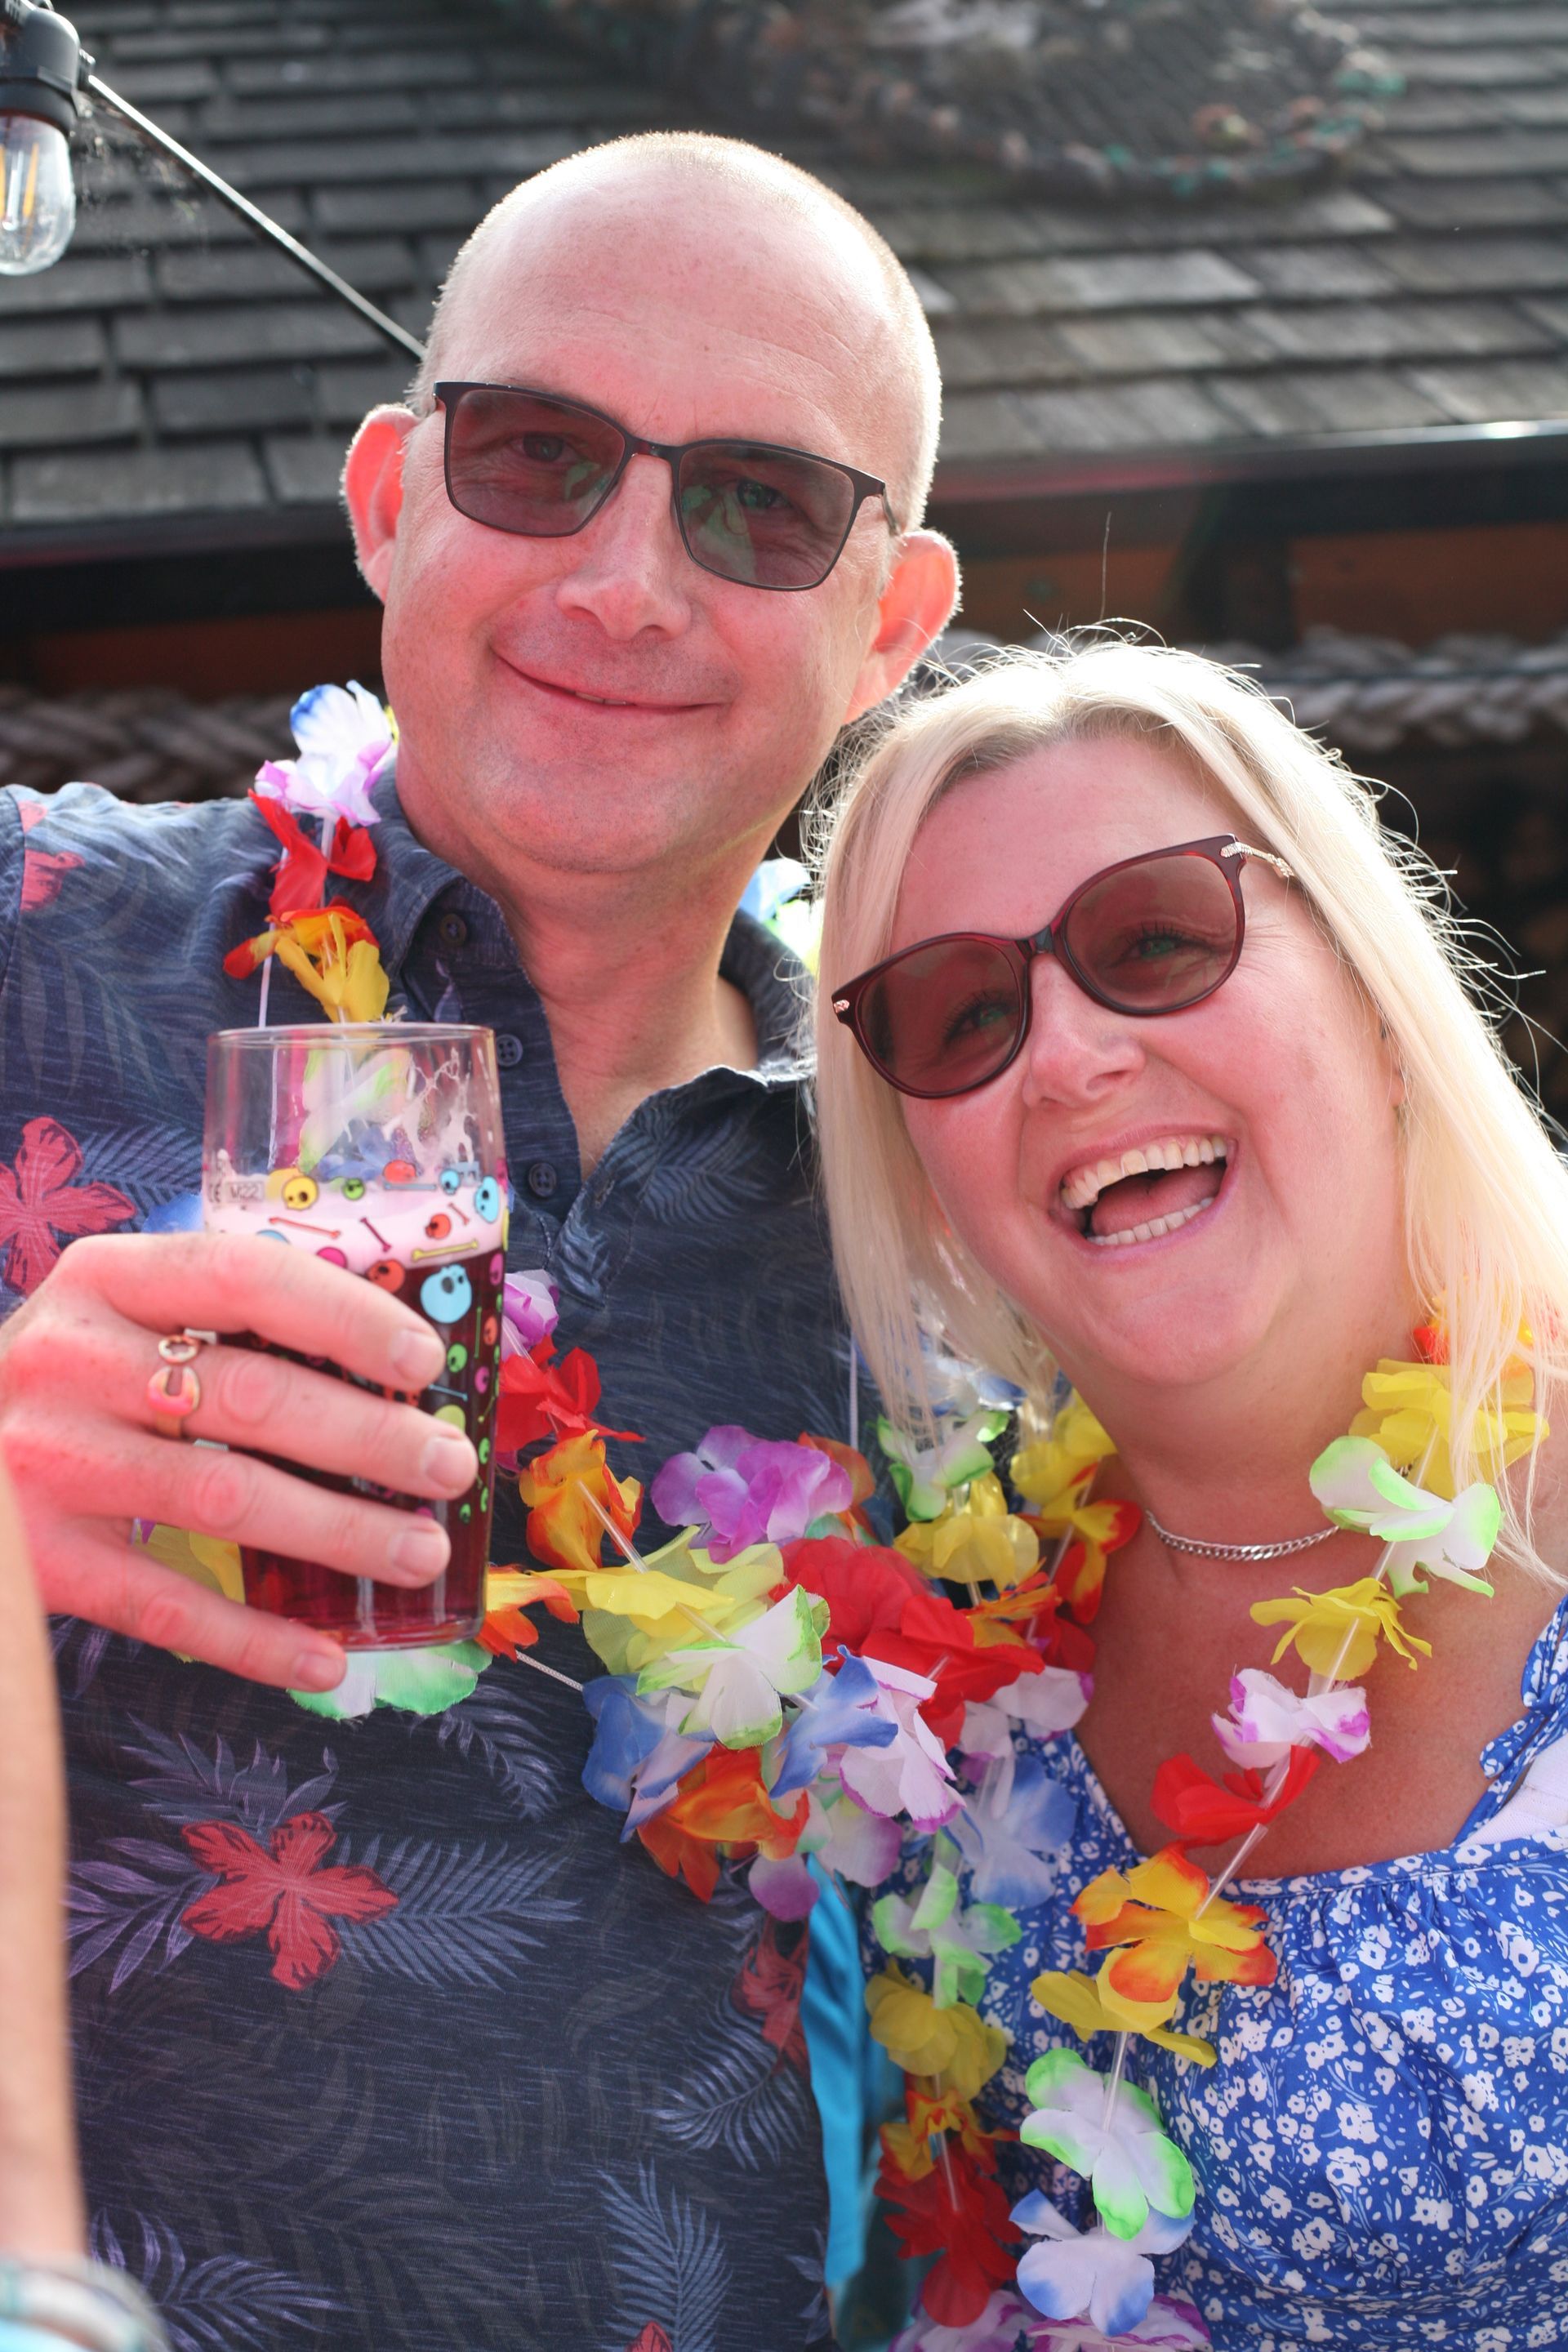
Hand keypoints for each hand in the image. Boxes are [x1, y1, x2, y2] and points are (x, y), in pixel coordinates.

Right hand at [0, 1232, 477, 1690]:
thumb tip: (394, 1363)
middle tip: (450, 1468)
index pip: (245, 1278)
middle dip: (369, 1438)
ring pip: (222, 1497)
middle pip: (248, 1395)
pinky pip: (166, 1607)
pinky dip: (255, 1640)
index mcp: (105, 1278)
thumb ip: (226, 1321)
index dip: (346, 1317)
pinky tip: (326, 1659)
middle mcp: (69, 1360)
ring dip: (338, 1532)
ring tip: (418, 1551)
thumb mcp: (123, 1314)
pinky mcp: (41, 1561)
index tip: (425, 1363)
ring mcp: (47, 1462)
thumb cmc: (70, 1378)